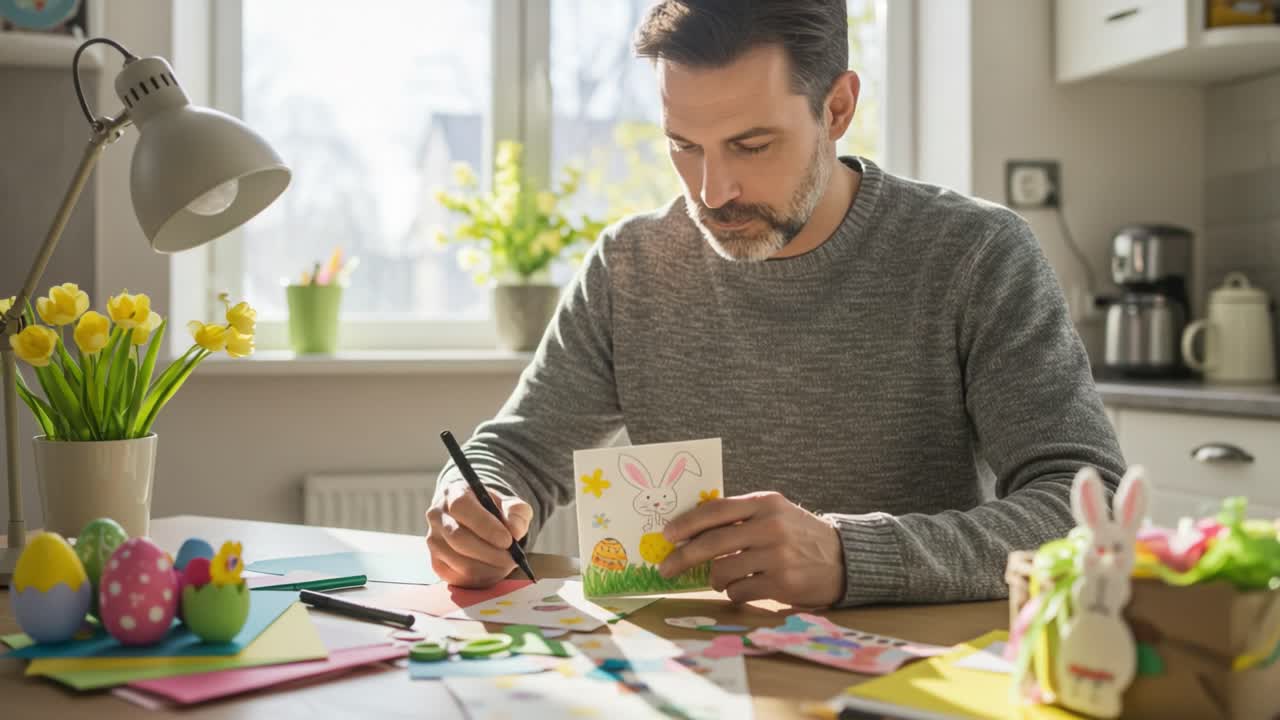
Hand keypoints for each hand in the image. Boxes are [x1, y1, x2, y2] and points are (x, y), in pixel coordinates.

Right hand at [425, 481, 532, 587]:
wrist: (474, 519)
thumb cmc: (492, 510)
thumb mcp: (509, 504)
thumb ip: (517, 513)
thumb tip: (515, 531)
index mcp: (453, 494)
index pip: (462, 507)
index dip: (485, 525)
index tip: (508, 540)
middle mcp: (437, 516)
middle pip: (458, 539)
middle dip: (490, 552)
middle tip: (512, 557)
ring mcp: (434, 541)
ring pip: (459, 562)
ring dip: (488, 567)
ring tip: (506, 563)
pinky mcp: (436, 563)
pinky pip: (458, 577)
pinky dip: (480, 578)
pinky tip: (494, 569)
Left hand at [658, 491, 845, 606]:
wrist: (843, 558)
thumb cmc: (799, 535)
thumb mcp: (774, 513)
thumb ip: (740, 516)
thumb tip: (691, 529)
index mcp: (765, 503)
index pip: (716, 510)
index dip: (687, 523)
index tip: (667, 534)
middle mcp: (770, 526)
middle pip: (713, 543)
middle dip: (683, 557)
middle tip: (667, 568)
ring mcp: (777, 556)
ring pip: (722, 571)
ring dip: (714, 579)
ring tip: (721, 579)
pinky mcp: (782, 583)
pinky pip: (739, 591)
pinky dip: (734, 592)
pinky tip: (745, 588)